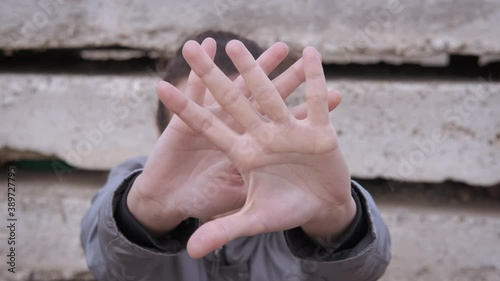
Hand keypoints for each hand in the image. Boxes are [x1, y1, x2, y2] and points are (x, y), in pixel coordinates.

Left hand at [158, 40, 354, 257]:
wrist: (319, 207)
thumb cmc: (285, 210)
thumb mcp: (252, 220)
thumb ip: (222, 230)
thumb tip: (189, 251)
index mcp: (244, 153)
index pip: (208, 127)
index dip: (185, 108)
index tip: (159, 87)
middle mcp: (262, 136)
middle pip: (232, 100)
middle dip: (212, 74)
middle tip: (190, 46)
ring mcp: (288, 131)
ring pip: (270, 94)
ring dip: (256, 68)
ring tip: (238, 44)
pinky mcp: (318, 132)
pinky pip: (315, 102)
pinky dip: (315, 80)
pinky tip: (311, 55)